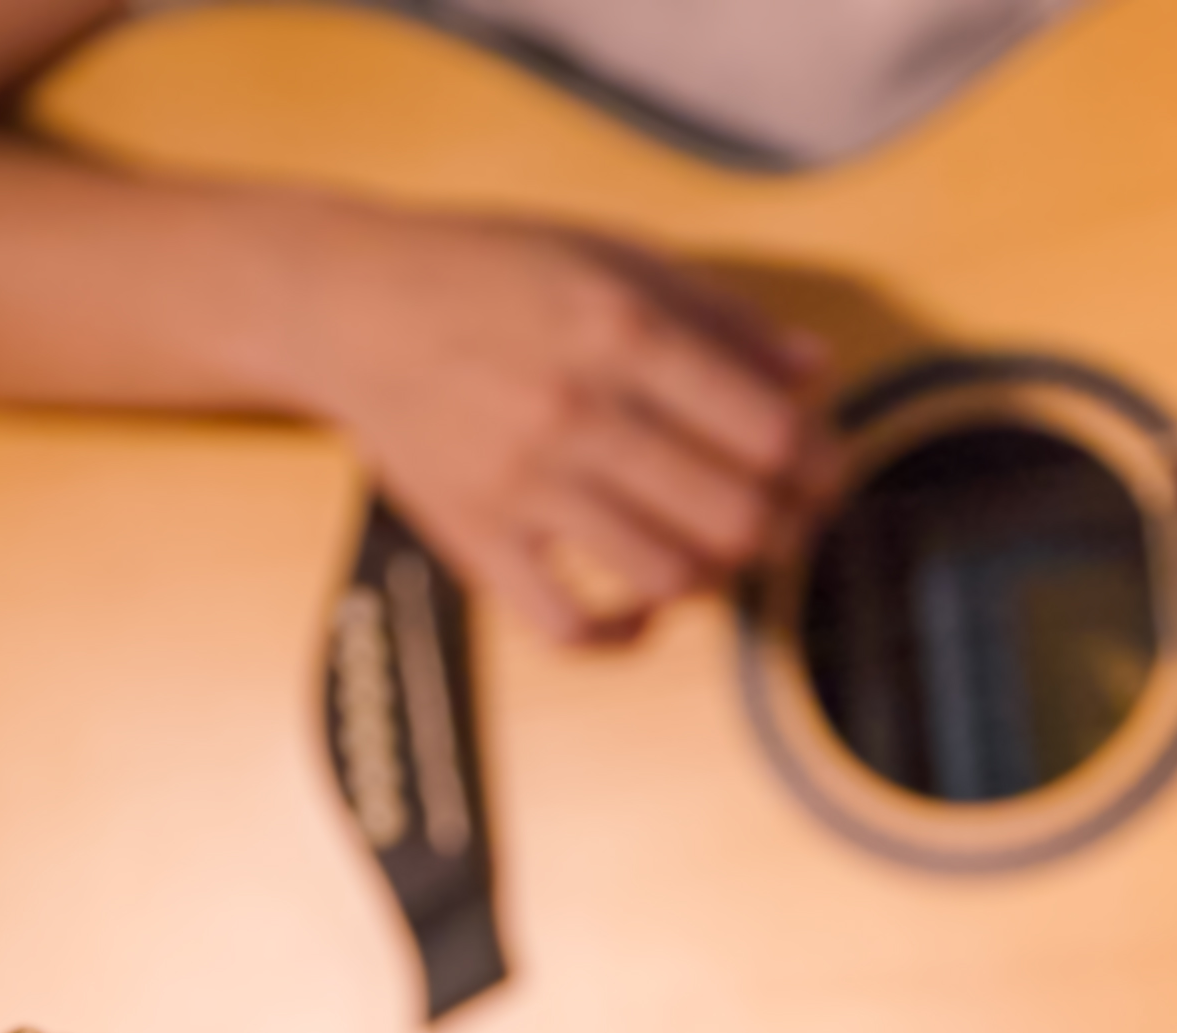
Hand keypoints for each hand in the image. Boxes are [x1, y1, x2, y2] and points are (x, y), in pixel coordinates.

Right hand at [271, 202, 834, 642]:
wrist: (351, 305)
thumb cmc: (491, 274)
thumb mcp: (612, 256)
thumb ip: (720, 314)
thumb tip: (813, 371)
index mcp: (624, 331)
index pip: (767, 431)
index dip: (821, 464)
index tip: (825, 469)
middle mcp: (578, 411)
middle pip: (734, 515)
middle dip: (787, 530)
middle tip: (792, 523)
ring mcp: (525, 485)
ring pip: (670, 576)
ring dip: (717, 578)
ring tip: (718, 553)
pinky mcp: (478, 539)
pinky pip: (569, 626)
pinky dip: (625, 632)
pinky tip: (643, 606)